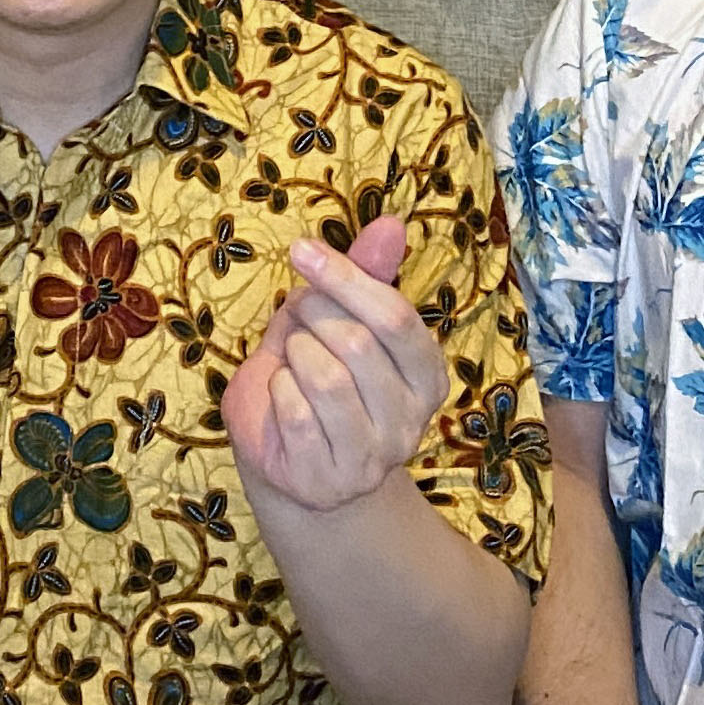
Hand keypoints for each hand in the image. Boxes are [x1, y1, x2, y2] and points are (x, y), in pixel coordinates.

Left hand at [223, 214, 445, 512]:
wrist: (287, 456)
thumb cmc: (314, 374)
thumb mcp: (339, 319)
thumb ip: (366, 275)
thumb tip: (390, 224)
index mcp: (427, 377)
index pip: (395, 317)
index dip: (346, 278)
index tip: (302, 250)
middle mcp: (410, 422)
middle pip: (357, 343)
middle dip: (311, 317)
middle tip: (297, 318)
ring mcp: (372, 459)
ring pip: (325, 378)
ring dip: (293, 355)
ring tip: (293, 361)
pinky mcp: (327, 480)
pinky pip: (294, 413)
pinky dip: (276, 391)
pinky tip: (281, 399)